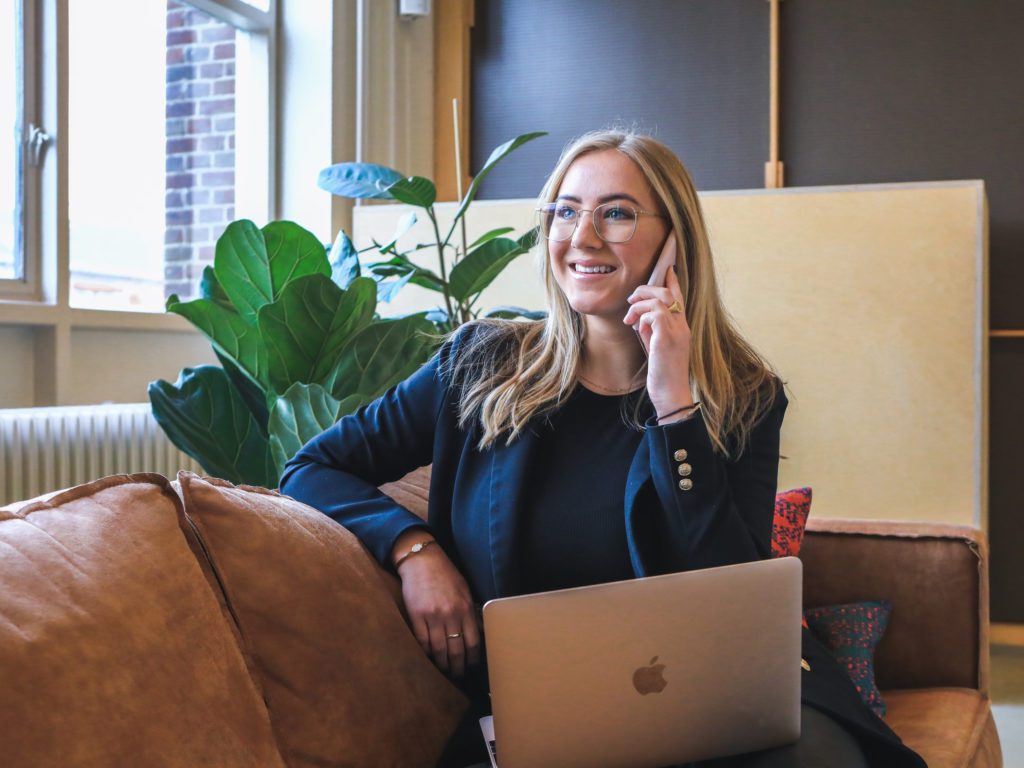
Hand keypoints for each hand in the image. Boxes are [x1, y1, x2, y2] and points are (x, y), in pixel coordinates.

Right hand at [392, 532, 480, 676]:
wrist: (422, 560)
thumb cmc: (445, 574)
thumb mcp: (464, 590)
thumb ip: (469, 611)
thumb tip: (476, 633)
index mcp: (465, 608)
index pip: (472, 641)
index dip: (473, 658)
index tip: (472, 665)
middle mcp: (451, 614)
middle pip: (456, 650)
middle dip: (458, 666)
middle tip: (458, 675)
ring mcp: (433, 616)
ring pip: (439, 649)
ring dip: (442, 664)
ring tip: (443, 670)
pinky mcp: (416, 615)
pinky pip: (422, 641)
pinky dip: (426, 652)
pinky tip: (429, 657)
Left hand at [622, 268, 693, 417]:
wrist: (671, 394)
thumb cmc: (662, 374)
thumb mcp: (656, 347)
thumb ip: (652, 331)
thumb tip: (641, 319)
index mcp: (682, 327)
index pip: (679, 297)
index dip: (672, 281)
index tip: (667, 269)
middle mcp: (682, 326)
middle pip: (667, 293)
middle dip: (646, 290)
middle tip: (631, 300)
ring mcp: (677, 331)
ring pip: (660, 300)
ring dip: (639, 304)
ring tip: (629, 317)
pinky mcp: (667, 338)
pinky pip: (654, 314)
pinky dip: (642, 316)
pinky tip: (636, 327)